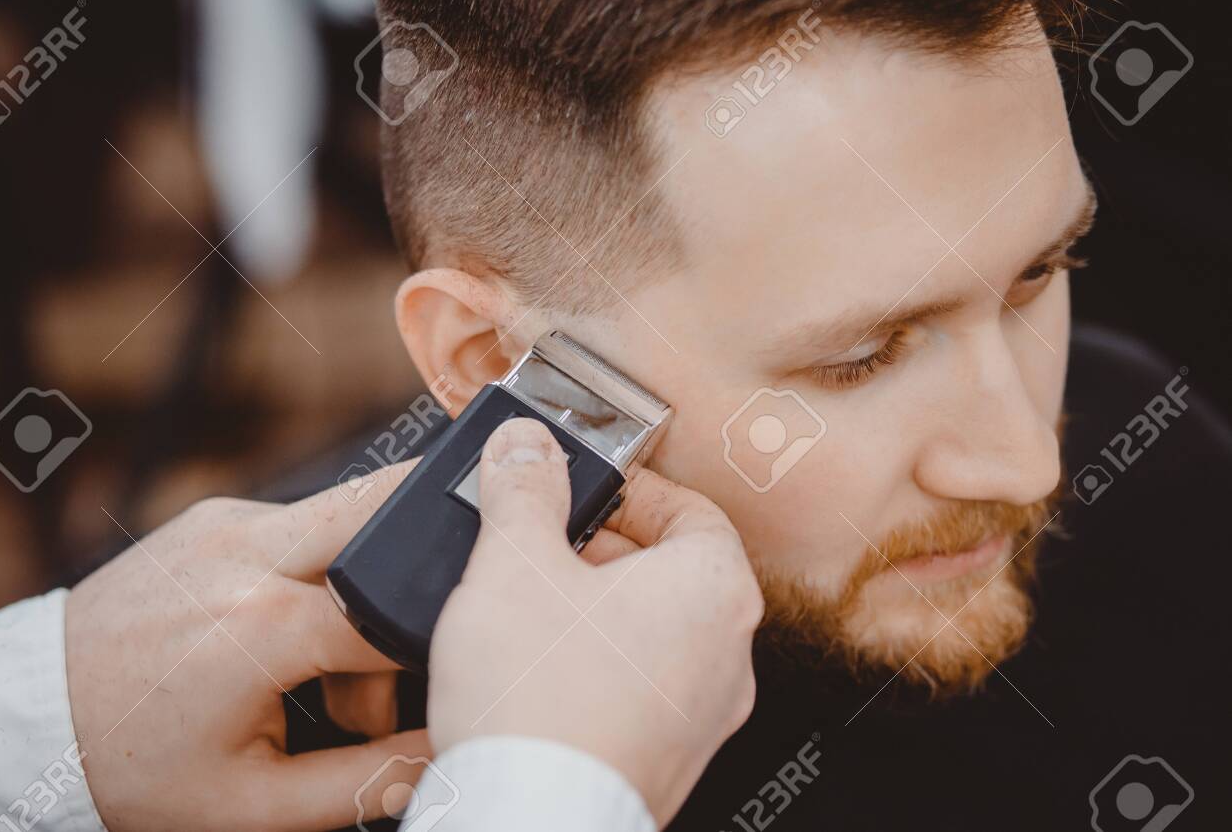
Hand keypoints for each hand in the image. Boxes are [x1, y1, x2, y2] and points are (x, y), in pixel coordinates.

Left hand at [66, 463, 427, 831]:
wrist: (31, 716)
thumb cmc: (136, 765)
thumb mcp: (256, 803)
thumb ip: (368, 780)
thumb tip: (448, 751)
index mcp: (261, 624)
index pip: (396, 615)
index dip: (414, 667)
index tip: (383, 710)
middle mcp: (247, 549)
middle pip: (389, 499)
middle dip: (416, 564)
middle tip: (392, 634)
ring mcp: (229, 519)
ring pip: (352, 514)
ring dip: (361, 577)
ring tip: (313, 652)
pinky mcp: (217, 512)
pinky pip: (305, 523)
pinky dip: (318, 569)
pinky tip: (277, 622)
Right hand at [427, 418, 763, 825]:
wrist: (531, 822)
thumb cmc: (539, 704)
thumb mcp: (514, 564)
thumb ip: (523, 491)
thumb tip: (526, 448)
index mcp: (714, 591)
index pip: (692, 509)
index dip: (632, 490)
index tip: (584, 488)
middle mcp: (728, 656)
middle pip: (674, 571)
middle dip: (602, 550)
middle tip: (541, 543)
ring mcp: (703, 717)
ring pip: (657, 634)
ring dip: (598, 610)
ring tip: (532, 607)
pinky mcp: (668, 761)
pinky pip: (642, 691)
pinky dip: (600, 669)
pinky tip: (541, 673)